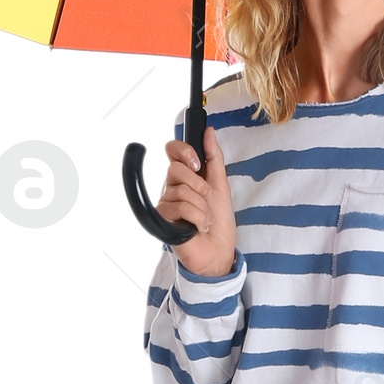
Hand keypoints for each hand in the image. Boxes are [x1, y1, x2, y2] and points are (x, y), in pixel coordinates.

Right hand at [159, 130, 237, 278]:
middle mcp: (171, 188)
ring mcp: (165, 204)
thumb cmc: (219, 221)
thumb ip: (214, 157)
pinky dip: (198, 218)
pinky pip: (181, 208)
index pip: (172, 150)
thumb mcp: (221, 184)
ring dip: (202, 207)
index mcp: (184, 176)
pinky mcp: (162, 220)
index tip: (198, 163)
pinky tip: (200, 227)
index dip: (183, 151)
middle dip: (199, 184)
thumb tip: (208, 131)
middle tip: (207, 198)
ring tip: (206, 219)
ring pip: (181, 191)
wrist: (219, 251)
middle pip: (175, 169)